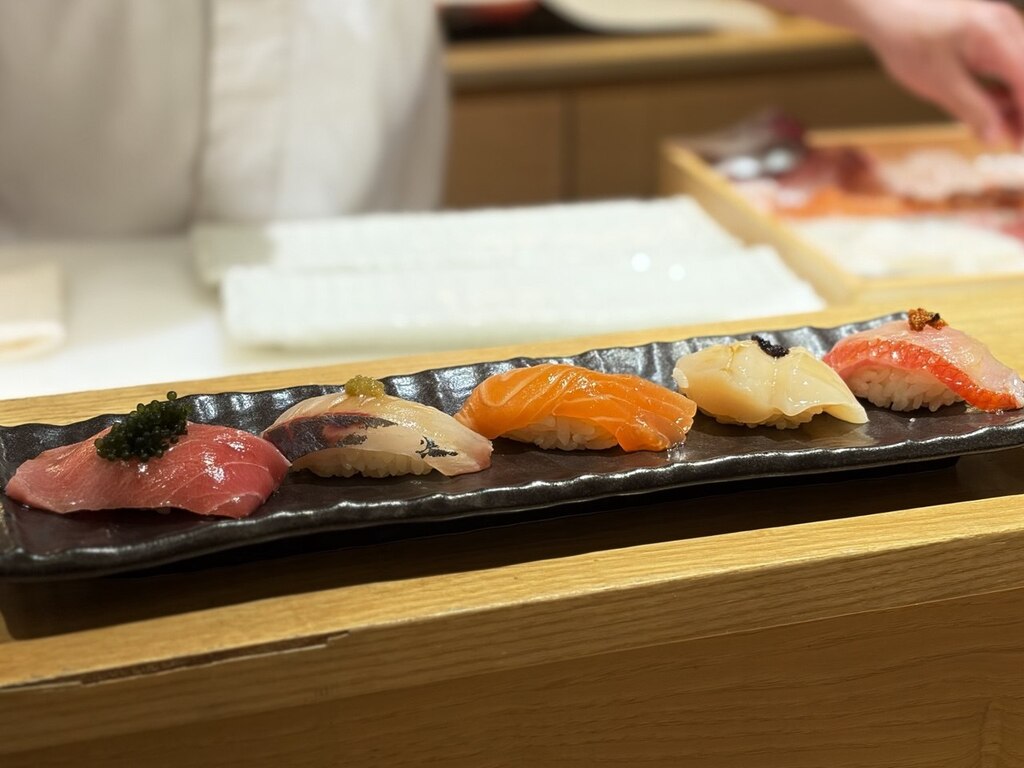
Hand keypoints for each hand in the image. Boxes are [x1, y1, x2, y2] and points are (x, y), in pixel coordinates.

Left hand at [855, 0, 1023, 146]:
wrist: (885, 11)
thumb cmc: (907, 43)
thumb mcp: (938, 84)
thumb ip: (971, 109)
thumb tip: (995, 137)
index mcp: (995, 36)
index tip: (1020, 146)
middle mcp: (1006, 26)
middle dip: (1023, 111)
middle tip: (1014, 145)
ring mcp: (1000, 26)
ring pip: (1020, 70)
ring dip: (1014, 101)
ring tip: (1001, 131)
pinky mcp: (989, 31)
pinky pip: (1007, 62)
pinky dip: (1002, 88)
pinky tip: (990, 110)